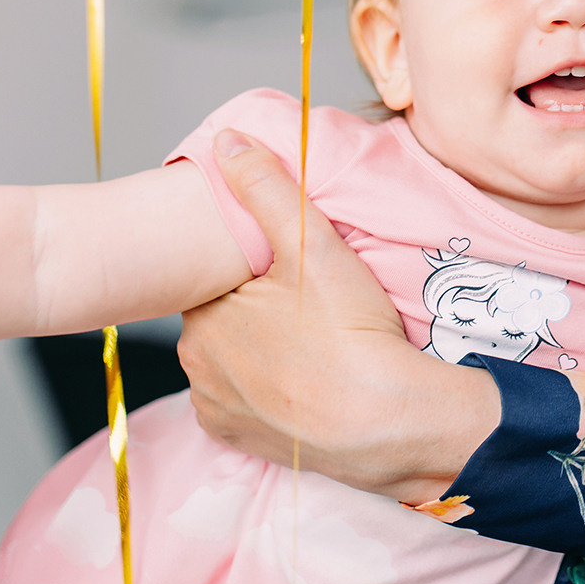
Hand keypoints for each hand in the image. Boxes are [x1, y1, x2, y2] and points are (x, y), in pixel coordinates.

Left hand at [177, 130, 500, 501]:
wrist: (388, 422)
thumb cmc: (351, 333)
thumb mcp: (313, 245)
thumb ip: (267, 188)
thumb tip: (226, 142)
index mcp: (202, 315)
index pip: (212, 277)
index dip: (248, 267)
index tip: (284, 269)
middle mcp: (196, 366)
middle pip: (219, 318)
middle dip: (251, 308)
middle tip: (307, 304)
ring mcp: (217, 408)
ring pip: (229, 361)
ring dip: (256, 350)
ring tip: (309, 341)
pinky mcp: (239, 441)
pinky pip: (241, 403)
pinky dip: (264, 390)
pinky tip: (300, 379)